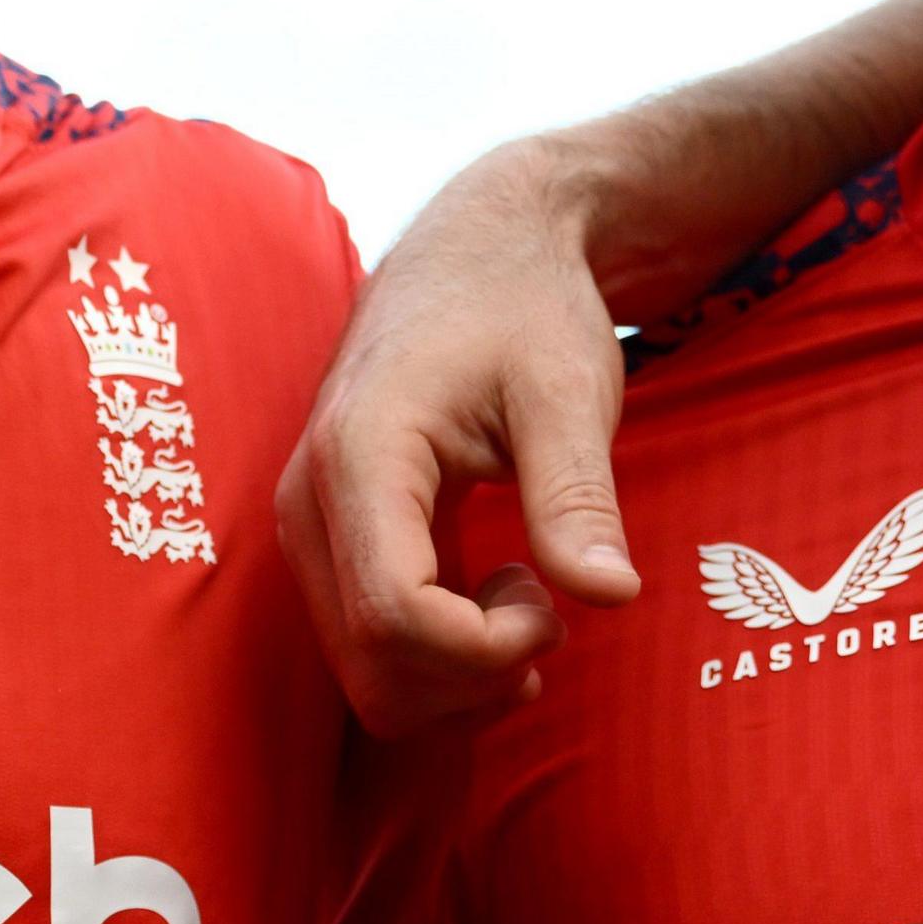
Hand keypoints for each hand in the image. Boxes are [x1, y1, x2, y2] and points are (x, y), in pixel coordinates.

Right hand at [276, 138, 641, 734]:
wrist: (480, 246)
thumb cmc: (526, 305)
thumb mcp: (568, 389)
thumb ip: (577, 494)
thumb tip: (611, 597)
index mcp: (360, 455)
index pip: (396, 616)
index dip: (486, 648)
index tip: (557, 607)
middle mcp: (311, 498)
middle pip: (371, 665)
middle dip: (472, 677)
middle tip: (550, 613)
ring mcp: (312, 522)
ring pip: (363, 673)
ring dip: (457, 677)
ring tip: (529, 604)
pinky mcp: (332, 536)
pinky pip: (367, 645)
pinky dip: (441, 660)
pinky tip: (502, 605)